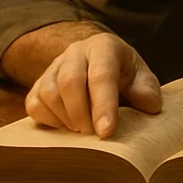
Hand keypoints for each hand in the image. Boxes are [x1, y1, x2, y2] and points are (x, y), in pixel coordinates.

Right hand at [24, 32, 161, 137]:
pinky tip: (66, 127)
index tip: (106, 131)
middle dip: (81, 115)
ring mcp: (54, 66)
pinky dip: (48, 120)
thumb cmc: (124, 75)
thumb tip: (148, 106)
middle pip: (69, 82)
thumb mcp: (142, 79)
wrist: (101, 64)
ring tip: (83, 131)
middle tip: (94, 136)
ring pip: (49, 93)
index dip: (104, 105)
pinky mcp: (38, 83)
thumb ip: (147, 91)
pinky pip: (34, 103)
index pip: (102, 75)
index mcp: (104, 46)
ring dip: (65, 119)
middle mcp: (76, 52)